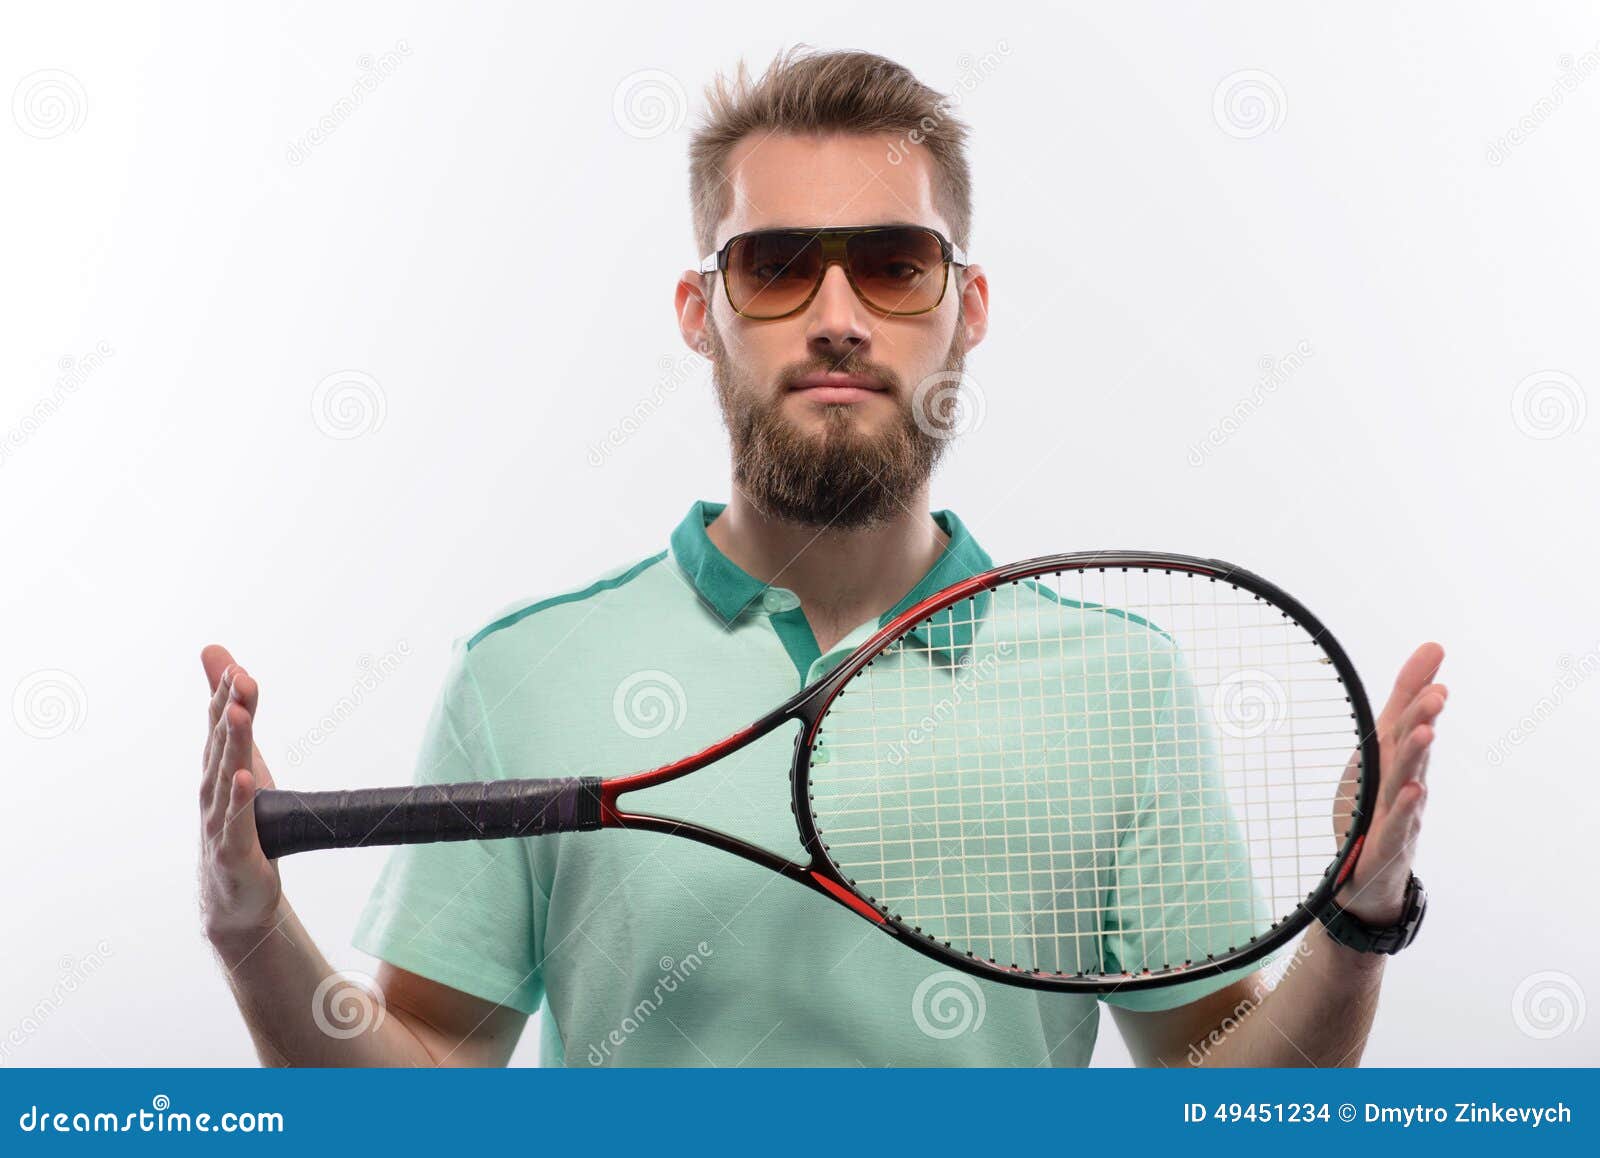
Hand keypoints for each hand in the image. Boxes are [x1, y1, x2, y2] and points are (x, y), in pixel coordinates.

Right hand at [198, 645, 282, 949]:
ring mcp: (221, 821)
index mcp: (218, 768)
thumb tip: (225, 662)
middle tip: (239, 677)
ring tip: (240, 715)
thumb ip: (236, 715)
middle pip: (223, 743)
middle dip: (230, 708)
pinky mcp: (235, 851)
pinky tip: (245, 778)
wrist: (236, 896)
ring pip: (229, 776)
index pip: (221, 724)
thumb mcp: (243, 762)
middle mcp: (213, 790)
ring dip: (234, 745)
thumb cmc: (240, 822)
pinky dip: (241, 799)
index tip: (235, 666)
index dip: (227, 694)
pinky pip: (238, 822)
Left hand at [1332, 642, 1446, 923]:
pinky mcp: (1389, 844)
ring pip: (1408, 781)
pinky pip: (1398, 824)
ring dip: (1416, 757)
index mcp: (1396, 760)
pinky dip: (1406, 807)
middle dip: (1424, 719)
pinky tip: (1414, 790)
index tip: (1434, 653)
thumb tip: (1425, 659)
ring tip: (1424, 732)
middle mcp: (1405, 783)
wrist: (1366, 878)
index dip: (1418, 687)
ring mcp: (1401, 814)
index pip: (1408, 718)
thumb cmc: (1377, 808)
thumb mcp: (1380, 751)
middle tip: (1437, 692)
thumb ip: (1398, 707)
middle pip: (1413, 747)